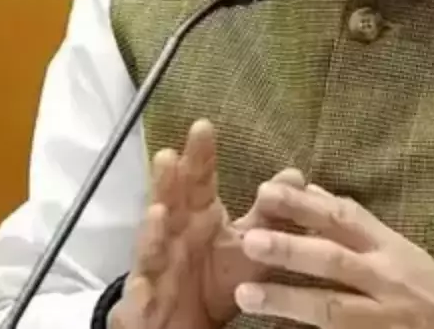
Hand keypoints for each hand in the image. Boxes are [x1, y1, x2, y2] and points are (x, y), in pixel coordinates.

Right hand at [110, 121, 304, 328]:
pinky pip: (139, 301)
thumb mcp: (246, 247)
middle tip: (168, 155)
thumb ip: (268, 214)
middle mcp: (171, 238)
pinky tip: (142, 288)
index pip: (198, 182)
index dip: (199, 157)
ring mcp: (153, 270)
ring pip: (149, 250)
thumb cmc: (215, 279)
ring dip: (151, 233)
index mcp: (196, 219)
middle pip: (167, 205)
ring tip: (158, 214)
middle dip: (165, 183)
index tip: (203, 125)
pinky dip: (138, 296)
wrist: (188, 326)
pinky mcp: (141, 307)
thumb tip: (295, 175)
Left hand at [232, 181, 433, 328]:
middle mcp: (387, 278)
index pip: (345, 217)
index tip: (266, 191)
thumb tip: (315, 191)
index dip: (304, 204)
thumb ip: (357, 225)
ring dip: (287, 299)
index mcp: (390, 247)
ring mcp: (383, 317)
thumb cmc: (427, 289)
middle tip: (249, 239)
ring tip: (246, 293)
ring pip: (332, 308)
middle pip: (335, 259)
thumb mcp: (398, 249)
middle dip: (292, 248)